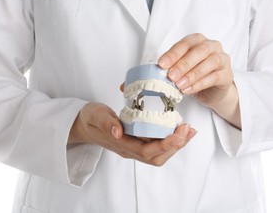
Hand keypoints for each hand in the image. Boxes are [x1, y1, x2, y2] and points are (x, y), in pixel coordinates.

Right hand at [68, 102, 196, 165]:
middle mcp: (129, 149)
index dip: (165, 144)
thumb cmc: (90, 118)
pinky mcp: (137, 142)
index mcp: (120, 144)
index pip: (146, 151)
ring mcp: (133, 147)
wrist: (84, 124)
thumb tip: (118, 132)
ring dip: (176, 144)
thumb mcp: (96, 115)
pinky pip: (156, 145)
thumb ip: (106, 123)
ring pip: (159, 154)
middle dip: (175, 146)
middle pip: (157, 157)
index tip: (179, 133)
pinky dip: (171, 139)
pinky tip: (179, 129)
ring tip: (188, 131)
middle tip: (188, 130)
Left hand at [158, 33, 240, 127]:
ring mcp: (222, 59)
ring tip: (179, 84)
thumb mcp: (181, 70)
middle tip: (171, 75)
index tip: (162, 64)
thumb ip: (173, 67)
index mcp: (198, 40)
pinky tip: (188, 90)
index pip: (185, 44)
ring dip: (192, 74)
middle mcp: (212, 46)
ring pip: (209, 62)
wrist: (212, 91)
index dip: (173, 54)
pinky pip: (214, 77)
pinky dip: (199, 84)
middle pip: (199, 51)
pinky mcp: (227, 74)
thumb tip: (160, 71)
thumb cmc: (195, 76)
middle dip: (183, 64)